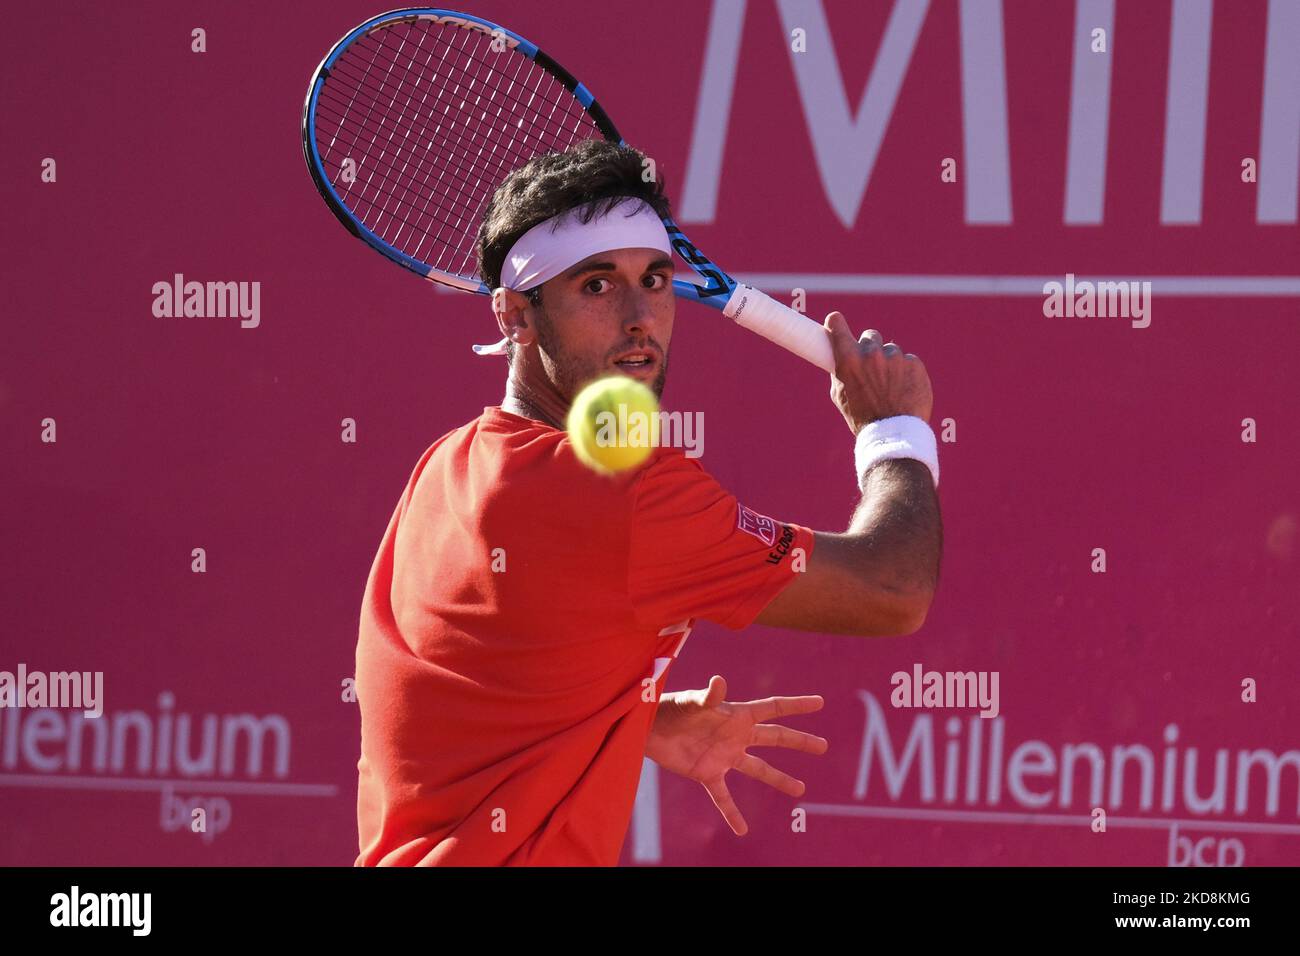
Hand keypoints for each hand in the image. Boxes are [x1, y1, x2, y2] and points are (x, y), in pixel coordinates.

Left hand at [644, 675, 827, 835]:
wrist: (648, 728)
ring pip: (758, 769)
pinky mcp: (708, 773)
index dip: (796, 705)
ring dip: (779, 779)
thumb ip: (705, 696)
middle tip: (823, 746)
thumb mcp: (689, 702)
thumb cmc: (669, 708)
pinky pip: (724, 797)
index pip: (773, 708)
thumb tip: (718, 681)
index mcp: (736, 714)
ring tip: (800, 791)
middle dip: (799, 741)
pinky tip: (742, 830)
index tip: (820, 702)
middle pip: (774, 738)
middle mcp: (736, 735)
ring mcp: (724, 756)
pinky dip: (732, 813)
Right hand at [823, 311, 932, 431]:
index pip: (837, 325)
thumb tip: (840, 359)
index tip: (836, 322)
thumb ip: (841, 373)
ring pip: (891, 351)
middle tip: (871, 367)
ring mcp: (896, 358)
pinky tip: (903, 390)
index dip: (836, 324)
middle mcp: (872, 354)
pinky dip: (906, 373)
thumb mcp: (841, 396)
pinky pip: (909, 361)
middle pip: (870, 336)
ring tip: (890, 387)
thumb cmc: (863, 419)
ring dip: (890, 363)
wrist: (894, 434)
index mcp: (848, 360)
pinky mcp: (915, 364)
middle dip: (870, 348)